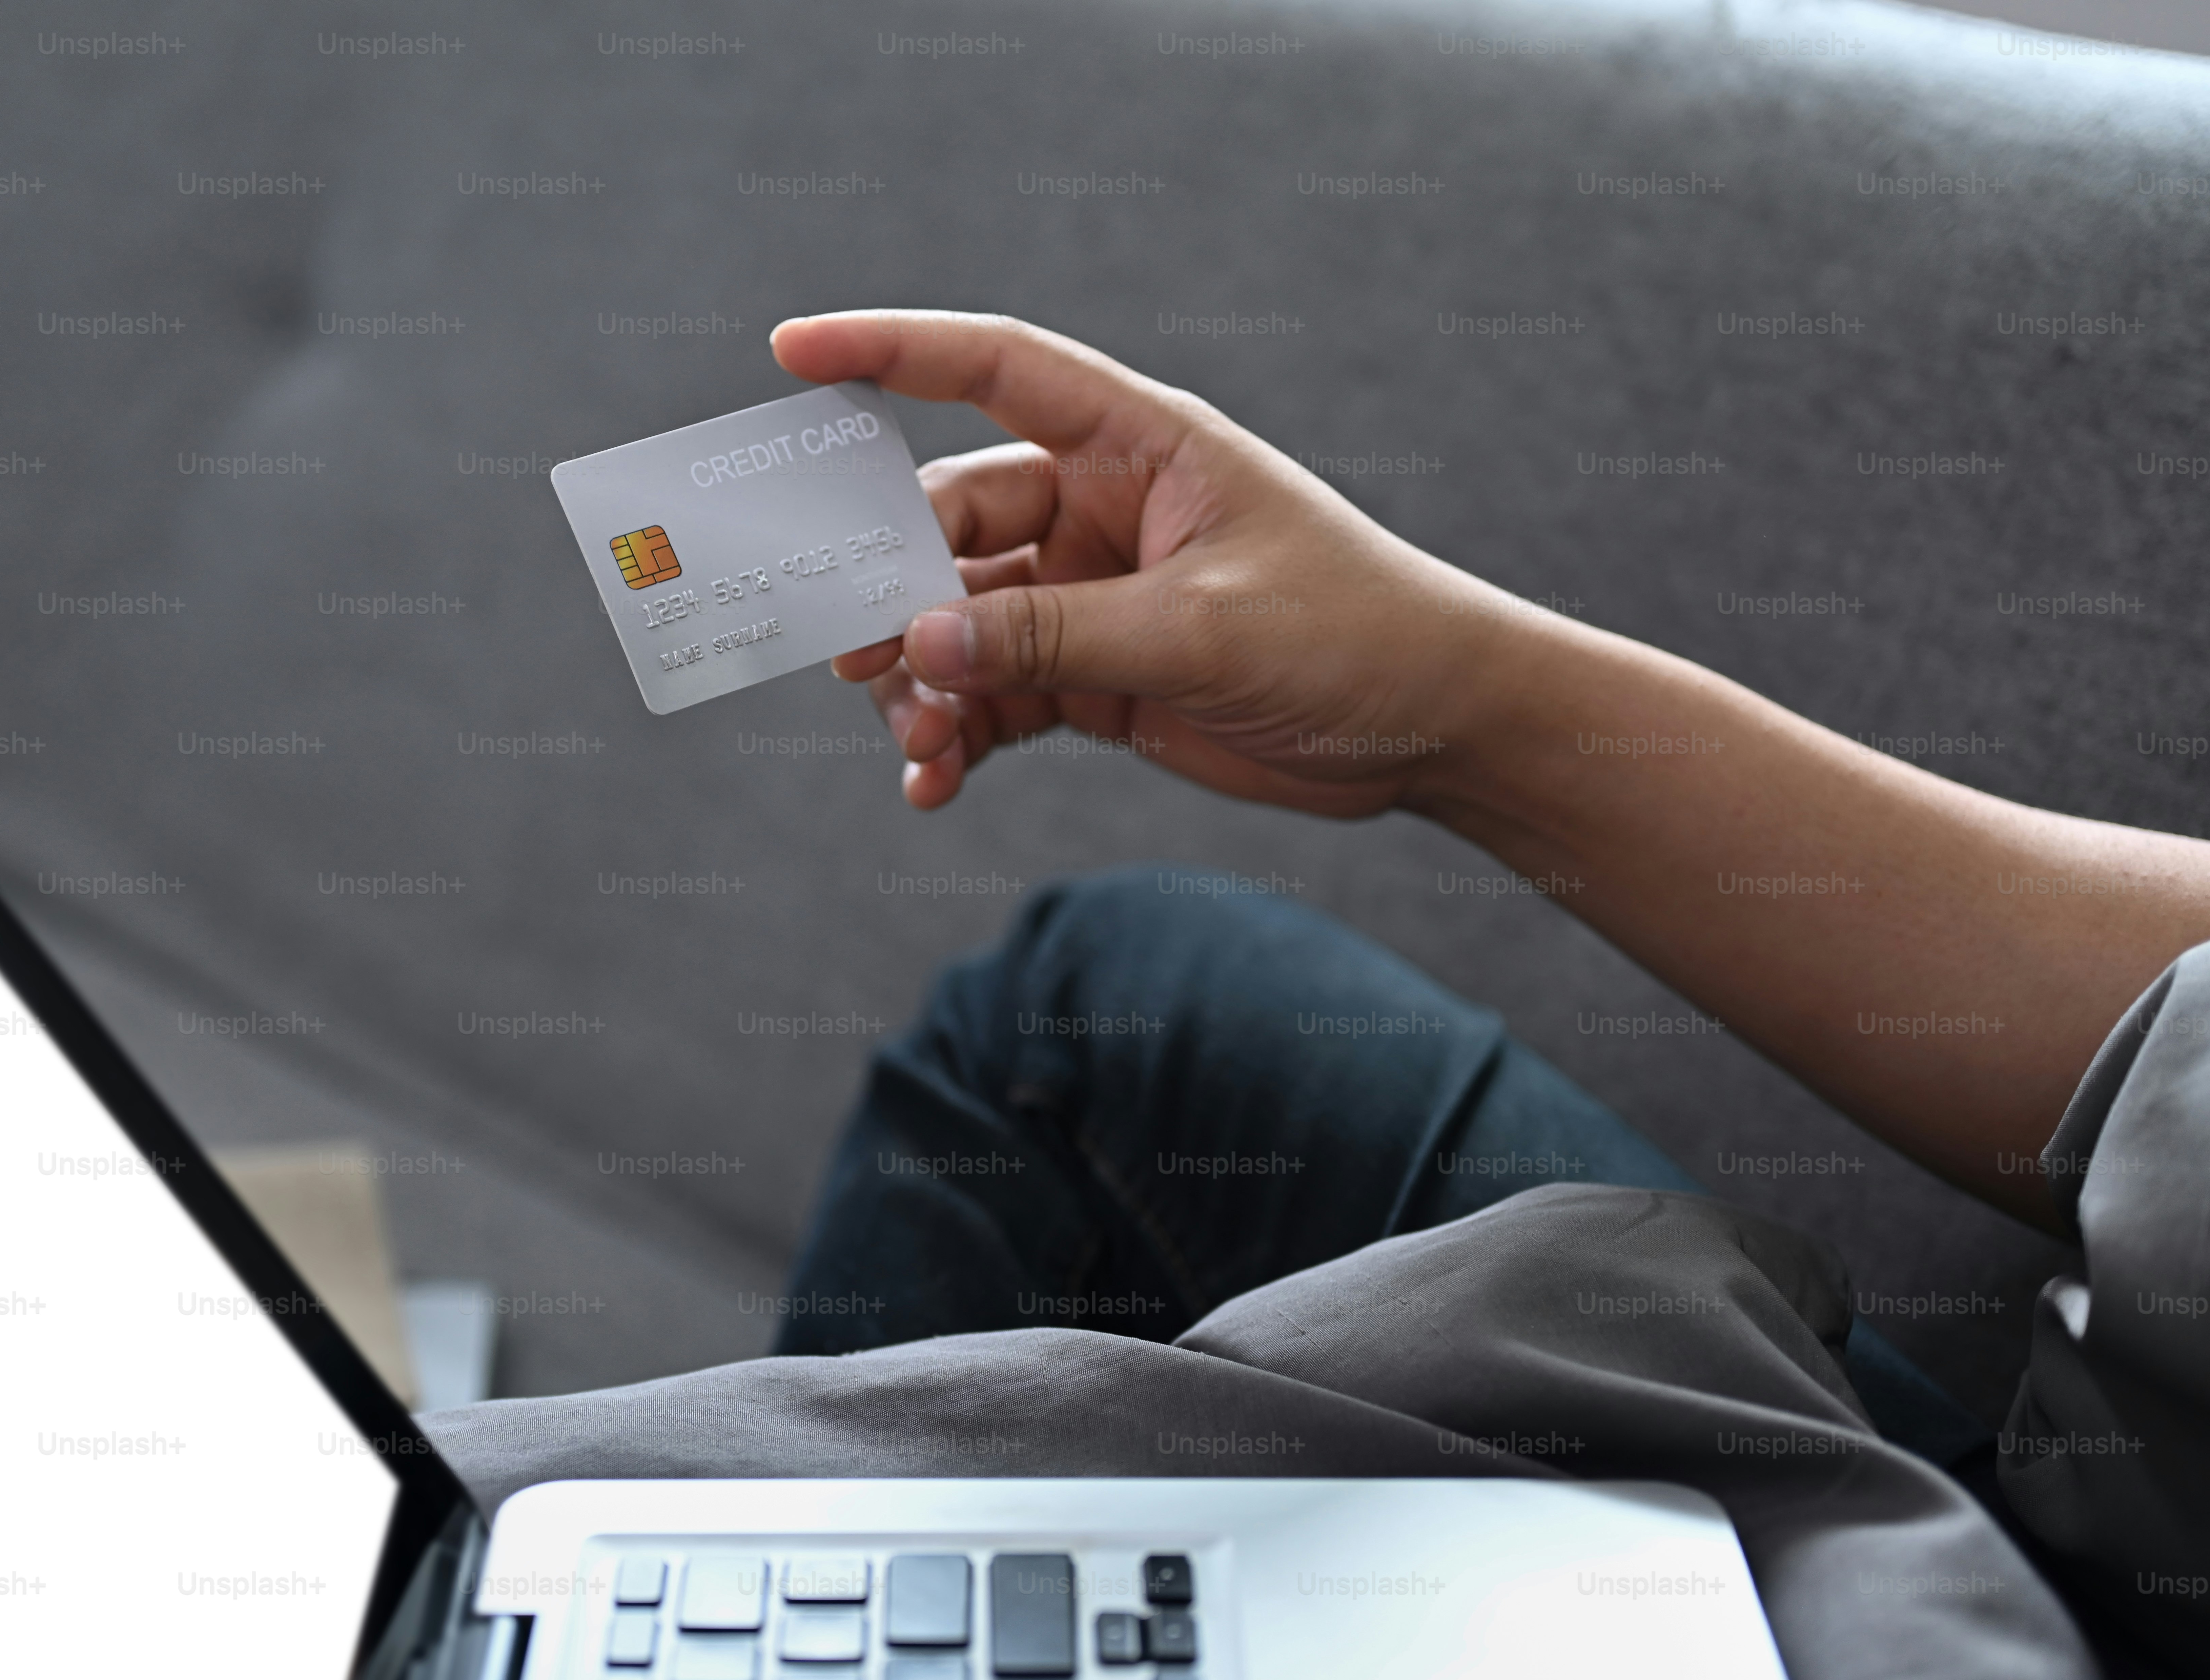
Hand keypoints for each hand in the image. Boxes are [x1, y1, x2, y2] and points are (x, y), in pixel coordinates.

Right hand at [771, 310, 1520, 811]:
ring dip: (923, 683)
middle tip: (852, 652)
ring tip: (917, 742)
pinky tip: (933, 782)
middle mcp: (1100, 509)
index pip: (996, 371)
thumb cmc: (1353, 637)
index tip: (793, 350)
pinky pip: (993, 697)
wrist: (1432, 728)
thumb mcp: (1202, 631)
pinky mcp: (1093, 676)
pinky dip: (958, 737)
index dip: (893, 350)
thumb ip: (1056, 637)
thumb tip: (918, 643)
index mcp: (1139, 447)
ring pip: (959, 624)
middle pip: (951, 524)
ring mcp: (1090, 596)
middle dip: (892, 586)